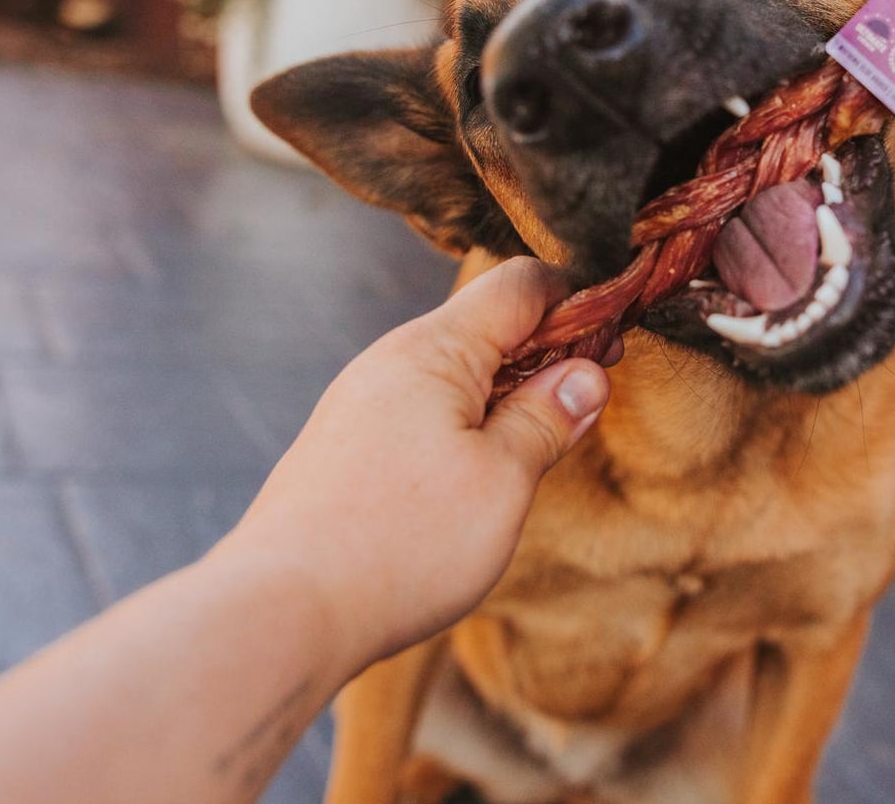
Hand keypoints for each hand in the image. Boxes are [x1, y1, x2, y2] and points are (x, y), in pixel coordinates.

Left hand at [220, 258, 611, 669]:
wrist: (283, 611)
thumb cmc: (399, 544)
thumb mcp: (502, 479)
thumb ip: (547, 418)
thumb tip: (585, 374)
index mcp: (434, 350)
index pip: (519, 285)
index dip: (576, 302)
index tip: (611, 343)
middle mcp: (390, 361)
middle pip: (484, 326)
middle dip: (544, 355)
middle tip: (585, 407)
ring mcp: (360, 404)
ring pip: (451, 374)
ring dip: (503, 398)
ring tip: (536, 450)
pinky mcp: (344, 447)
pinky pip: (419, 412)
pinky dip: (463, 428)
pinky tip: (475, 480)